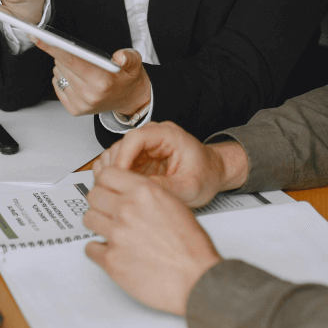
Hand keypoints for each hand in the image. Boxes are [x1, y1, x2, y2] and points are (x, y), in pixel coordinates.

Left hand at [32, 40, 150, 116]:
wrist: (129, 99)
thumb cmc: (128, 77)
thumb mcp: (134, 62)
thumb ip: (128, 56)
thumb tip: (119, 57)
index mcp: (102, 82)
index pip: (72, 60)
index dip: (53, 47)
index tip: (38, 38)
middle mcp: (89, 96)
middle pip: (62, 65)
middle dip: (65, 54)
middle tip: (78, 53)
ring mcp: (80, 104)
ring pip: (58, 74)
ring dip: (64, 66)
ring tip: (81, 67)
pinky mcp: (74, 110)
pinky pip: (57, 85)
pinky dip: (63, 77)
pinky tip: (77, 77)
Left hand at [84, 167, 220, 315]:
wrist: (196, 279)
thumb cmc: (191, 246)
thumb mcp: (174, 204)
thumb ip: (147, 194)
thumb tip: (127, 193)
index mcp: (144, 191)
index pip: (107, 174)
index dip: (106, 182)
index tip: (108, 190)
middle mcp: (127, 209)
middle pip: (94, 195)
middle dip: (100, 203)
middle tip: (108, 212)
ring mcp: (117, 234)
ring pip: (89, 218)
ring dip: (98, 225)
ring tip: (113, 233)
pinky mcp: (111, 260)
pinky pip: (90, 248)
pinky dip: (98, 250)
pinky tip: (112, 252)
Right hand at [92, 122, 248, 207]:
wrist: (214, 172)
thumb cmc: (207, 174)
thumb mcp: (190, 187)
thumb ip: (166, 188)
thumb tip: (140, 192)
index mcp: (167, 135)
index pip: (135, 138)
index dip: (123, 157)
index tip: (119, 177)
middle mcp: (153, 136)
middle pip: (121, 144)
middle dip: (115, 167)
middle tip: (115, 189)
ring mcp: (145, 146)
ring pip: (116, 153)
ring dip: (113, 172)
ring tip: (117, 192)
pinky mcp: (140, 158)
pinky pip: (120, 163)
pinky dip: (116, 175)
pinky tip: (120, 189)